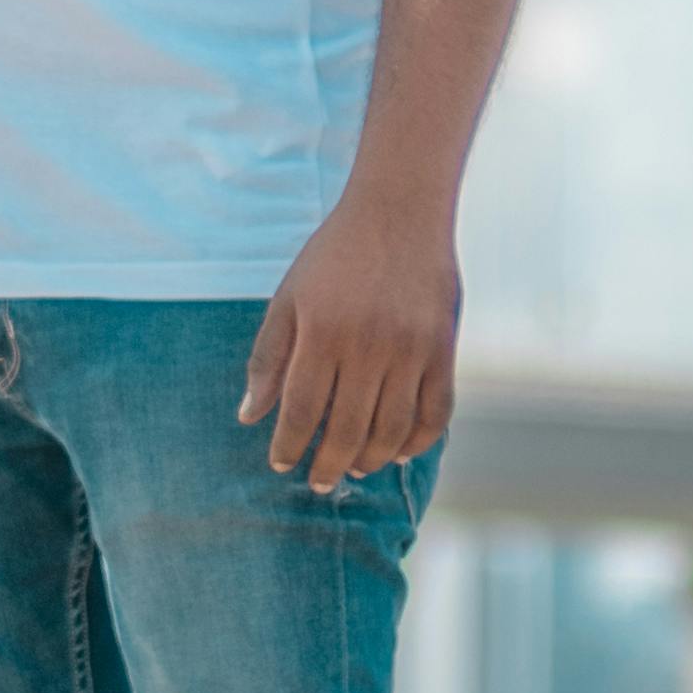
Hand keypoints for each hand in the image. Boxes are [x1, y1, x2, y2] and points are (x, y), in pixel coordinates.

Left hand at [240, 194, 461, 491]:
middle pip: (348, 428)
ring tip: (354, 467)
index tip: (281, 464)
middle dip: (328, 464)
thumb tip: (250, 415)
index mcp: (322, 332)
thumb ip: (268, 357)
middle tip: (318, 482)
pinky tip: (399, 451)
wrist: (400, 210)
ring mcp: (411, 348)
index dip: (290, 444)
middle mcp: (368, 344)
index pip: (302, 409)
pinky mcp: (443, 348)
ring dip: (371, 459)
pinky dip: (419, 440)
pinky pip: (436, 411)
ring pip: (392, 429)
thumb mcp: (289, 297)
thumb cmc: (335, 254)